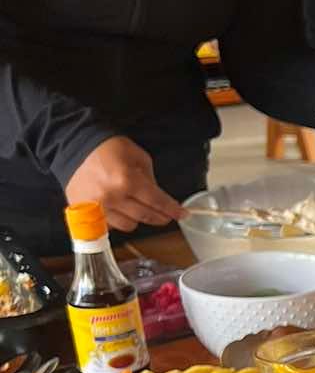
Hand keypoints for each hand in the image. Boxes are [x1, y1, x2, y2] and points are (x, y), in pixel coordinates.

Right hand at [65, 137, 184, 232]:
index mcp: (127, 180)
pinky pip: (110, 225)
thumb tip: (159, 197)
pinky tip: (118, 208)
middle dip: (160, 217)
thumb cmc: (107, 148)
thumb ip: (150, 178)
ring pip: (128, 225)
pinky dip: (117, 219)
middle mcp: (112, 198)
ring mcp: (97, 208)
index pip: (157, 202)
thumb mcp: (137, 156)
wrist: (73, 147)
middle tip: (166, 215)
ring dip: (137, 219)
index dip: (172, 210)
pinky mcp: (85, 214)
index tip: (182, 214)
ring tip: (137, 208)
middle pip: (145, 217)